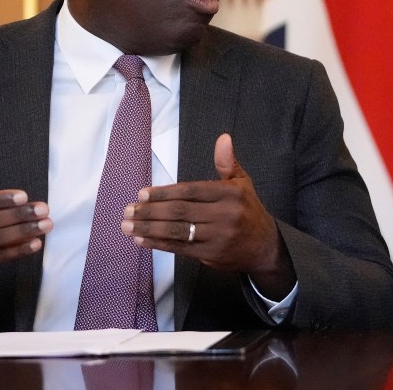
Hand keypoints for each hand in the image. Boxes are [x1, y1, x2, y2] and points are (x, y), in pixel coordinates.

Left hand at [122, 133, 294, 298]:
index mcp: (230, 194)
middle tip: (128, 210)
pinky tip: (142, 240)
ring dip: (149, 229)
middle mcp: (224, 214)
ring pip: (177, 230)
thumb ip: (227, 162)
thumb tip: (223, 138)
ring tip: (128, 226)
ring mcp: (218, 236)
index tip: (142, 194)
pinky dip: (158, 244)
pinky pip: (180, 248)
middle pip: (180, 211)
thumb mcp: (242, 183)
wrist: (264, 247)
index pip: (191, 191)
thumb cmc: (248, 210)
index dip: (164, 192)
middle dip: (151, 211)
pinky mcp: (211, 255)